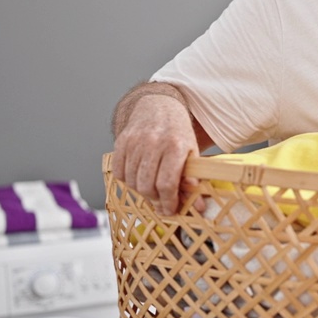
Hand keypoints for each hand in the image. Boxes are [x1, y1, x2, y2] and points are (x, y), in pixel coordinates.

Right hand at [111, 93, 203, 214]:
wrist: (158, 107)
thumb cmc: (178, 134)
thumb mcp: (192, 153)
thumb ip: (193, 179)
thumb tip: (199, 206)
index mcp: (175, 146)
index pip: (166, 184)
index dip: (168, 202)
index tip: (170, 210)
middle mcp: (153, 143)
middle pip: (146, 186)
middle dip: (154, 200)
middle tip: (161, 202)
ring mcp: (135, 142)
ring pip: (132, 182)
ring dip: (141, 192)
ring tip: (152, 189)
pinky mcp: (121, 142)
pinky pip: (119, 173)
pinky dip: (127, 181)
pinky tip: (138, 177)